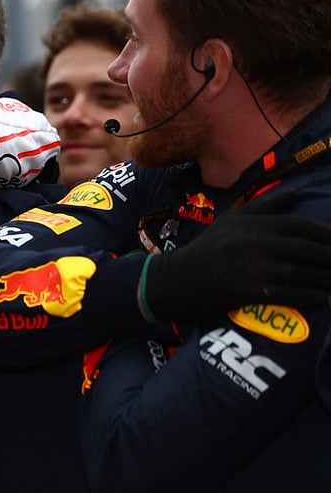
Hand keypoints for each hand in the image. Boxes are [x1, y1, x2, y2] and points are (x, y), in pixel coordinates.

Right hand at [144, 189, 330, 320]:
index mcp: (252, 224)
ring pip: (301, 272)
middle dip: (330, 257)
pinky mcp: (248, 291)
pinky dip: (309, 297)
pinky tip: (321, 298)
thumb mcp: (231, 219)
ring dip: (324, 278)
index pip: (299, 226)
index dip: (325, 234)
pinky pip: (288, 294)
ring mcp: (252, 268)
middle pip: (305, 249)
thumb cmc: (207, 248)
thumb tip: (295, 194)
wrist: (177, 279)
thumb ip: (264, 206)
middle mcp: (254, 243)